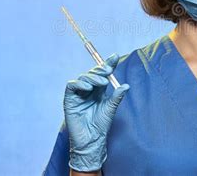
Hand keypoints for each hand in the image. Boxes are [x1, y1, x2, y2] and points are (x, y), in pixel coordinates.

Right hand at [63, 53, 129, 171]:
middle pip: (93, 73)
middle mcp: (88, 90)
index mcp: (98, 90)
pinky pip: (71, 85)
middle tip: (109, 70)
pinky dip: (79, 84)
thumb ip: (117, 96)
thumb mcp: (111, 108)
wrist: (92, 140)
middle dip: (100, 69)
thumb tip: (126, 85)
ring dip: (93, 77)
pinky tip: (88, 88)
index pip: (103, 74)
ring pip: (83, 77)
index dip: (108, 64)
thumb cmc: (101, 126)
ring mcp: (78, 94)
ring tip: (102, 83)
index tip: (115, 56)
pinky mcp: (69, 99)